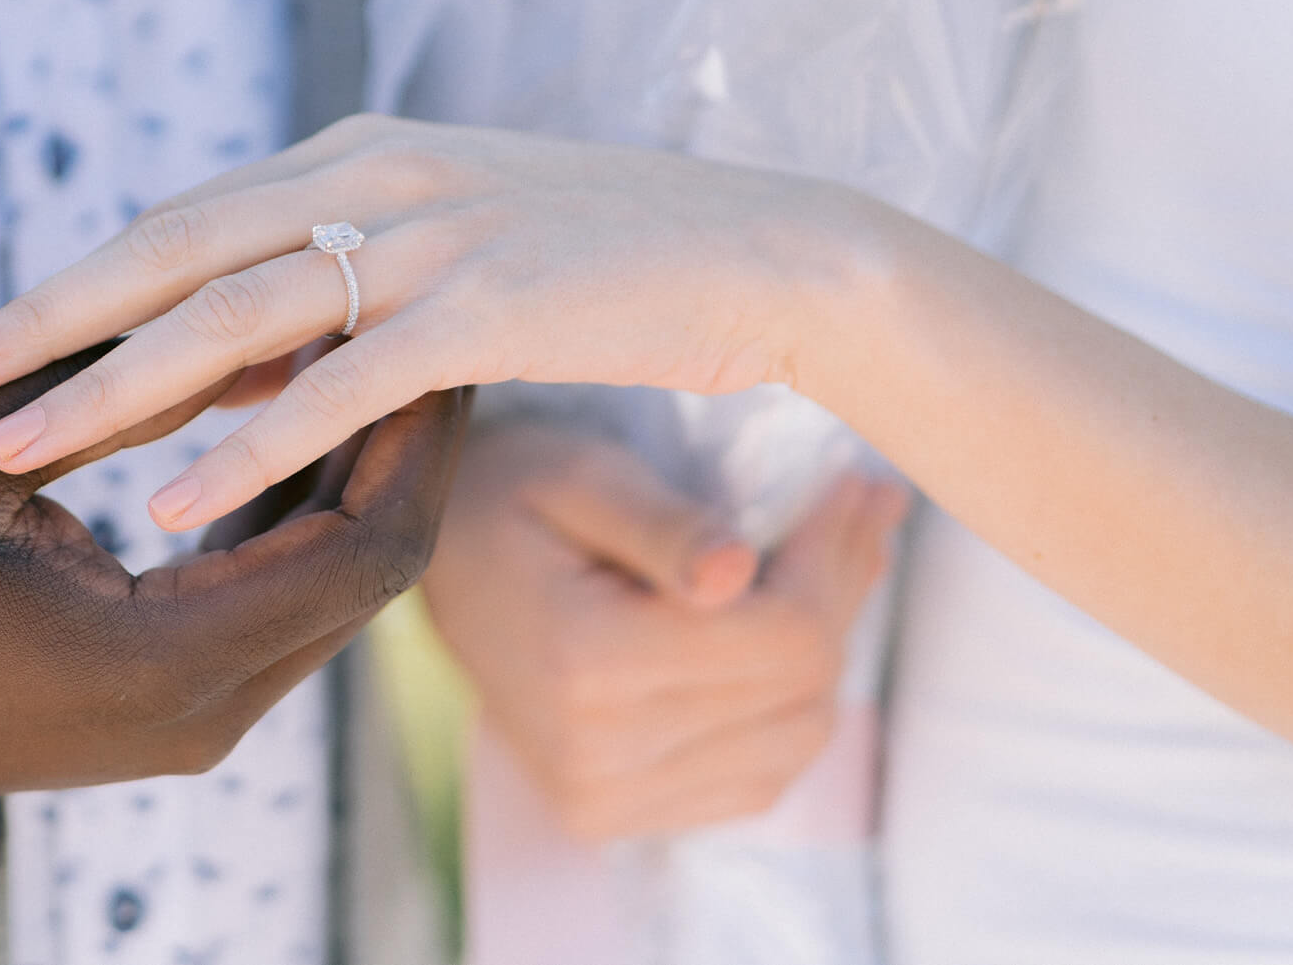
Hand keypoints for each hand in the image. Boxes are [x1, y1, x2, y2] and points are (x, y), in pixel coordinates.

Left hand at [0, 114, 852, 530]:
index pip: (180, 220)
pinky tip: (169, 499)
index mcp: (355, 153)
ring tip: (18, 446)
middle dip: (46, 320)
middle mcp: (374, 175)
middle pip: (170, 250)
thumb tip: (215, 356)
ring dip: (113, 387)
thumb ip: (332, 283)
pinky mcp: (488, 307)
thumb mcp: (446, 244)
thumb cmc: (600, 256)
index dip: (73, 281)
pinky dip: (248, 441)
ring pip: (234, 314)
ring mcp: (430, 236)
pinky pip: (340, 384)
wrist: (762, 249)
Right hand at [0, 349, 468, 822]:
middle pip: (370, 570)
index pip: (366, 548)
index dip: (414, 428)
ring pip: (325, 582)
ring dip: (347, 465)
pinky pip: (265, 592)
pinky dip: (285, 503)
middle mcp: (204, 708)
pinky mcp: (158, 695)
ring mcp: (186, 714)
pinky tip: (269, 405)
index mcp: (169, 661)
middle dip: (406, 439)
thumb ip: (79, 380)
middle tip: (424, 315)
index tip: (434, 319)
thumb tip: (203, 299)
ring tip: (359, 339)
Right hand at [424, 422, 905, 839]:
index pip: (787, 637)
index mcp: (585, 660)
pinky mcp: (612, 816)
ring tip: (816, 568)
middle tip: (852, 512)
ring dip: (822, 653)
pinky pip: (756, 780)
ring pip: (797, 740)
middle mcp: (596, 752)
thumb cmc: (513, 496)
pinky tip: (765, 641)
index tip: (850, 488)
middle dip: (840, 593)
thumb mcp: (583, 476)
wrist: (441, 562)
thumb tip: (738, 572)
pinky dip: (783, 711)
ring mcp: (604, 798)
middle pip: (804, 690)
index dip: (836, 559)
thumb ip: (665, 523)